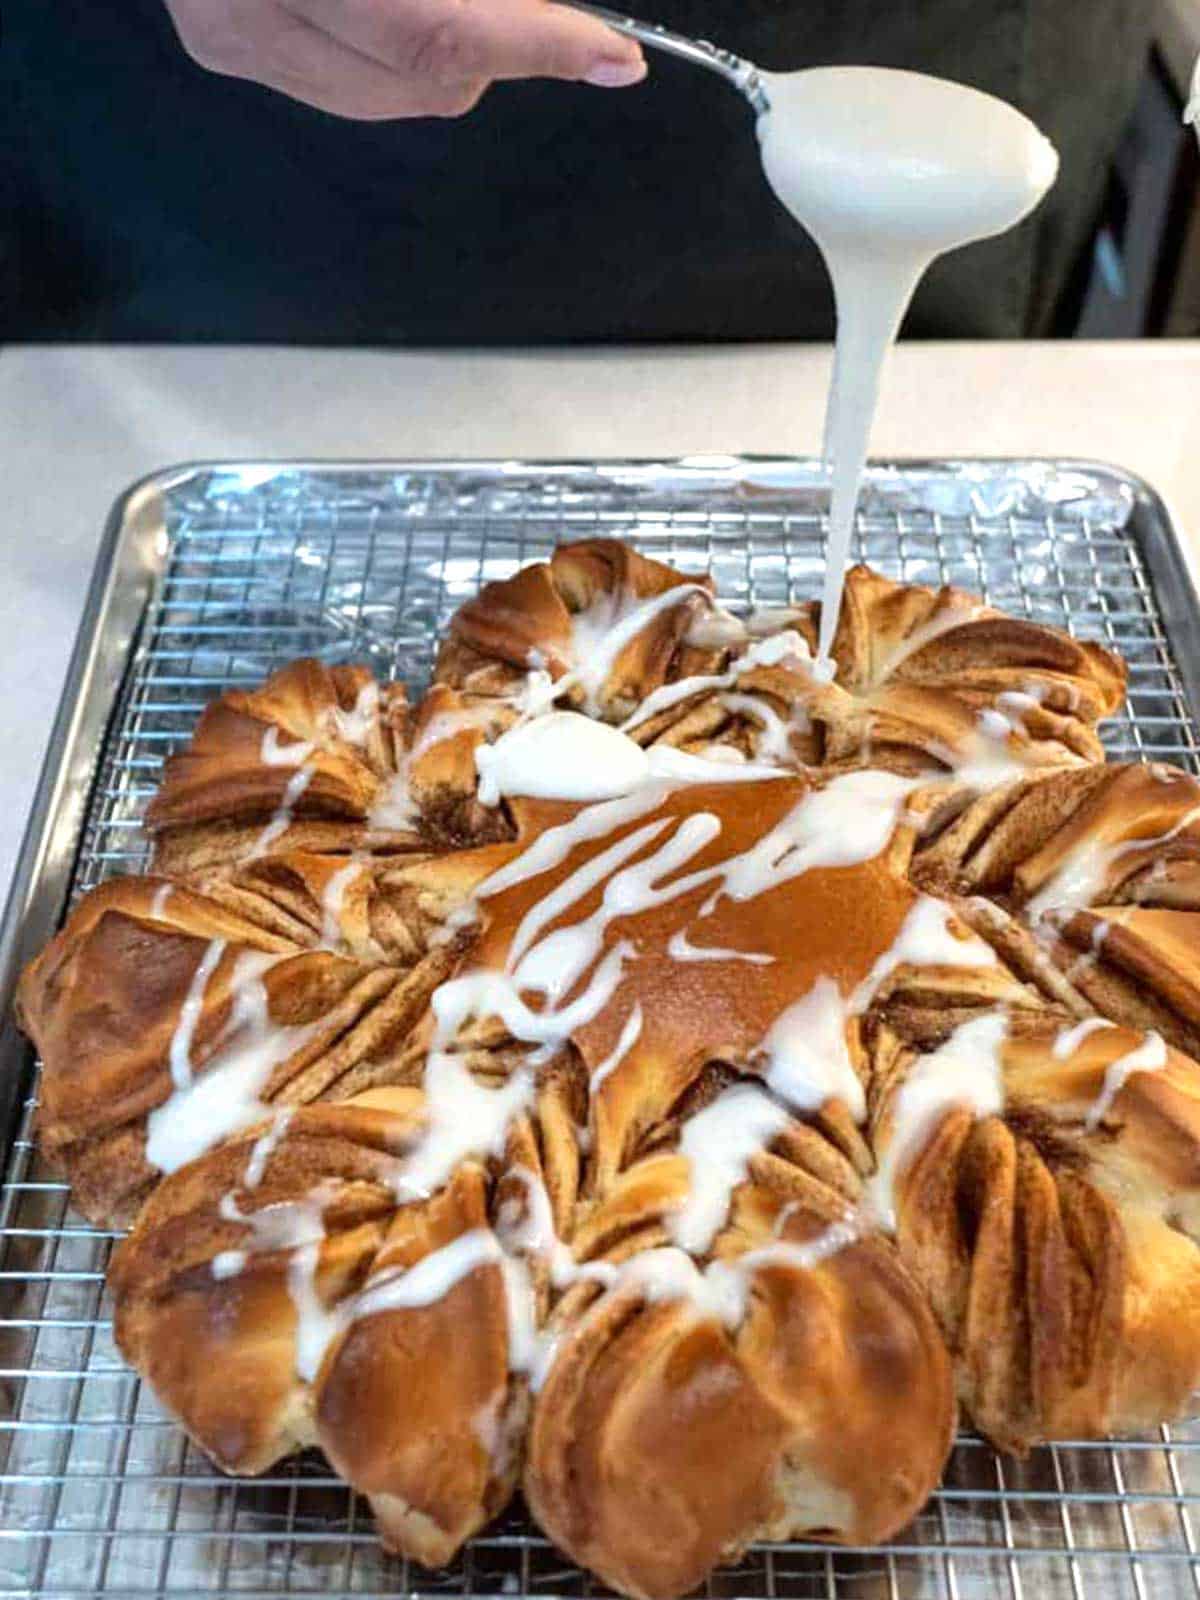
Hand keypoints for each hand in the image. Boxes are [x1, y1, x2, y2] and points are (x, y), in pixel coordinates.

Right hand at [164, 0, 646, 118]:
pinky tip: (393, 1)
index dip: (535, 43)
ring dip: (450, 53)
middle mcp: (251, 6)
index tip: (615, 56)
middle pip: (426, 79)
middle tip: (537, 6)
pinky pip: (345, 87)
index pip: (435, 30)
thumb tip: (535, 6)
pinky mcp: (223, 50)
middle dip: (502, 46)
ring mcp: (230, 37)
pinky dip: (393, 53)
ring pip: (392, 99)